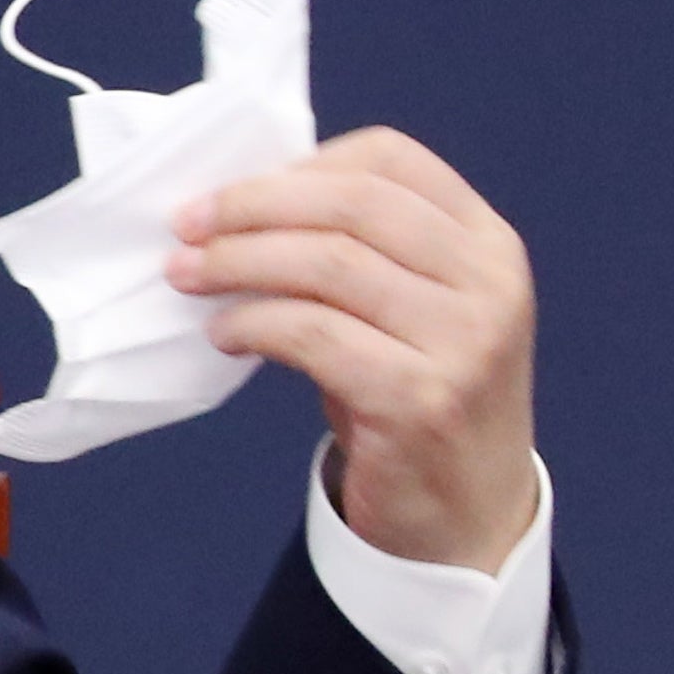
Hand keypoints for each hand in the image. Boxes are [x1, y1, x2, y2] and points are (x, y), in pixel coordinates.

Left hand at [167, 126, 538, 573]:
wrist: (466, 514)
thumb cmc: (413, 394)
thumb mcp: (407, 307)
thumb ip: (354, 249)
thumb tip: (232, 205)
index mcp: (485, 240)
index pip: (390, 159)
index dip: (298, 165)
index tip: (228, 190)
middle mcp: (489, 282)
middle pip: (352, 204)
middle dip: (252, 205)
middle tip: (184, 225)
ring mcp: (465, 340)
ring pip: (329, 263)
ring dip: (238, 261)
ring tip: (185, 275)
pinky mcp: (423, 398)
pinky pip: (316, 334)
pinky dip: (255, 323)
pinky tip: (224, 333)